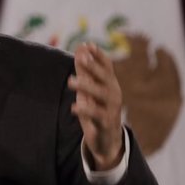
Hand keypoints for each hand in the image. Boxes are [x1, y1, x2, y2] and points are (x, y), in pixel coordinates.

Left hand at [68, 42, 123, 170]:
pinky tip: (74, 107)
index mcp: (110, 84)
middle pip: (106, 78)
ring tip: (69, 81)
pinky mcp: (106, 123)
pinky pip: (97, 115)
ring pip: (101, 95)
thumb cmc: (97, 109)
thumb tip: (80, 46)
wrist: (107, 140)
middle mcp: (114, 94)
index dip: (99, 55)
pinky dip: (85, 110)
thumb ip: (85, 69)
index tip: (88, 44)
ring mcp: (112, 108)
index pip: (107, 66)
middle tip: (81, 58)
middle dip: (94, 67)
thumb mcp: (89, 89)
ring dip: (86, 86)